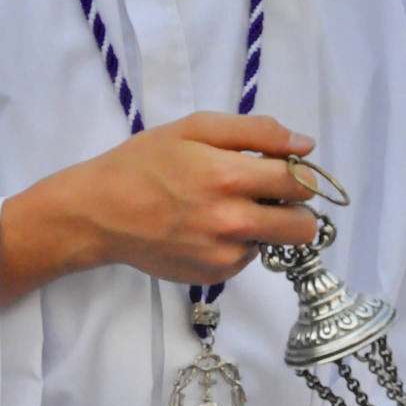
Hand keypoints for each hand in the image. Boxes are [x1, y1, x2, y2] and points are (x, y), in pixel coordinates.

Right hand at [79, 111, 318, 283]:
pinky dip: (238, 242)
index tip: (281, 167)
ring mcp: (225, 256)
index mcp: (230, 177)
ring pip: (276, 243)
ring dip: (263, 225)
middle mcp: (233, 222)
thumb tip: (305, 144)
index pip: (301, 182)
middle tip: (264, 192)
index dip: (298, 172)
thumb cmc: (145, 161)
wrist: (100, 212)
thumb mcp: (195, 127)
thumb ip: (255, 131)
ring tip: (225, 208)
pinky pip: (247, 258)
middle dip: (293, 207)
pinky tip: (206, 227)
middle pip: (305, 226)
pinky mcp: (214, 277)